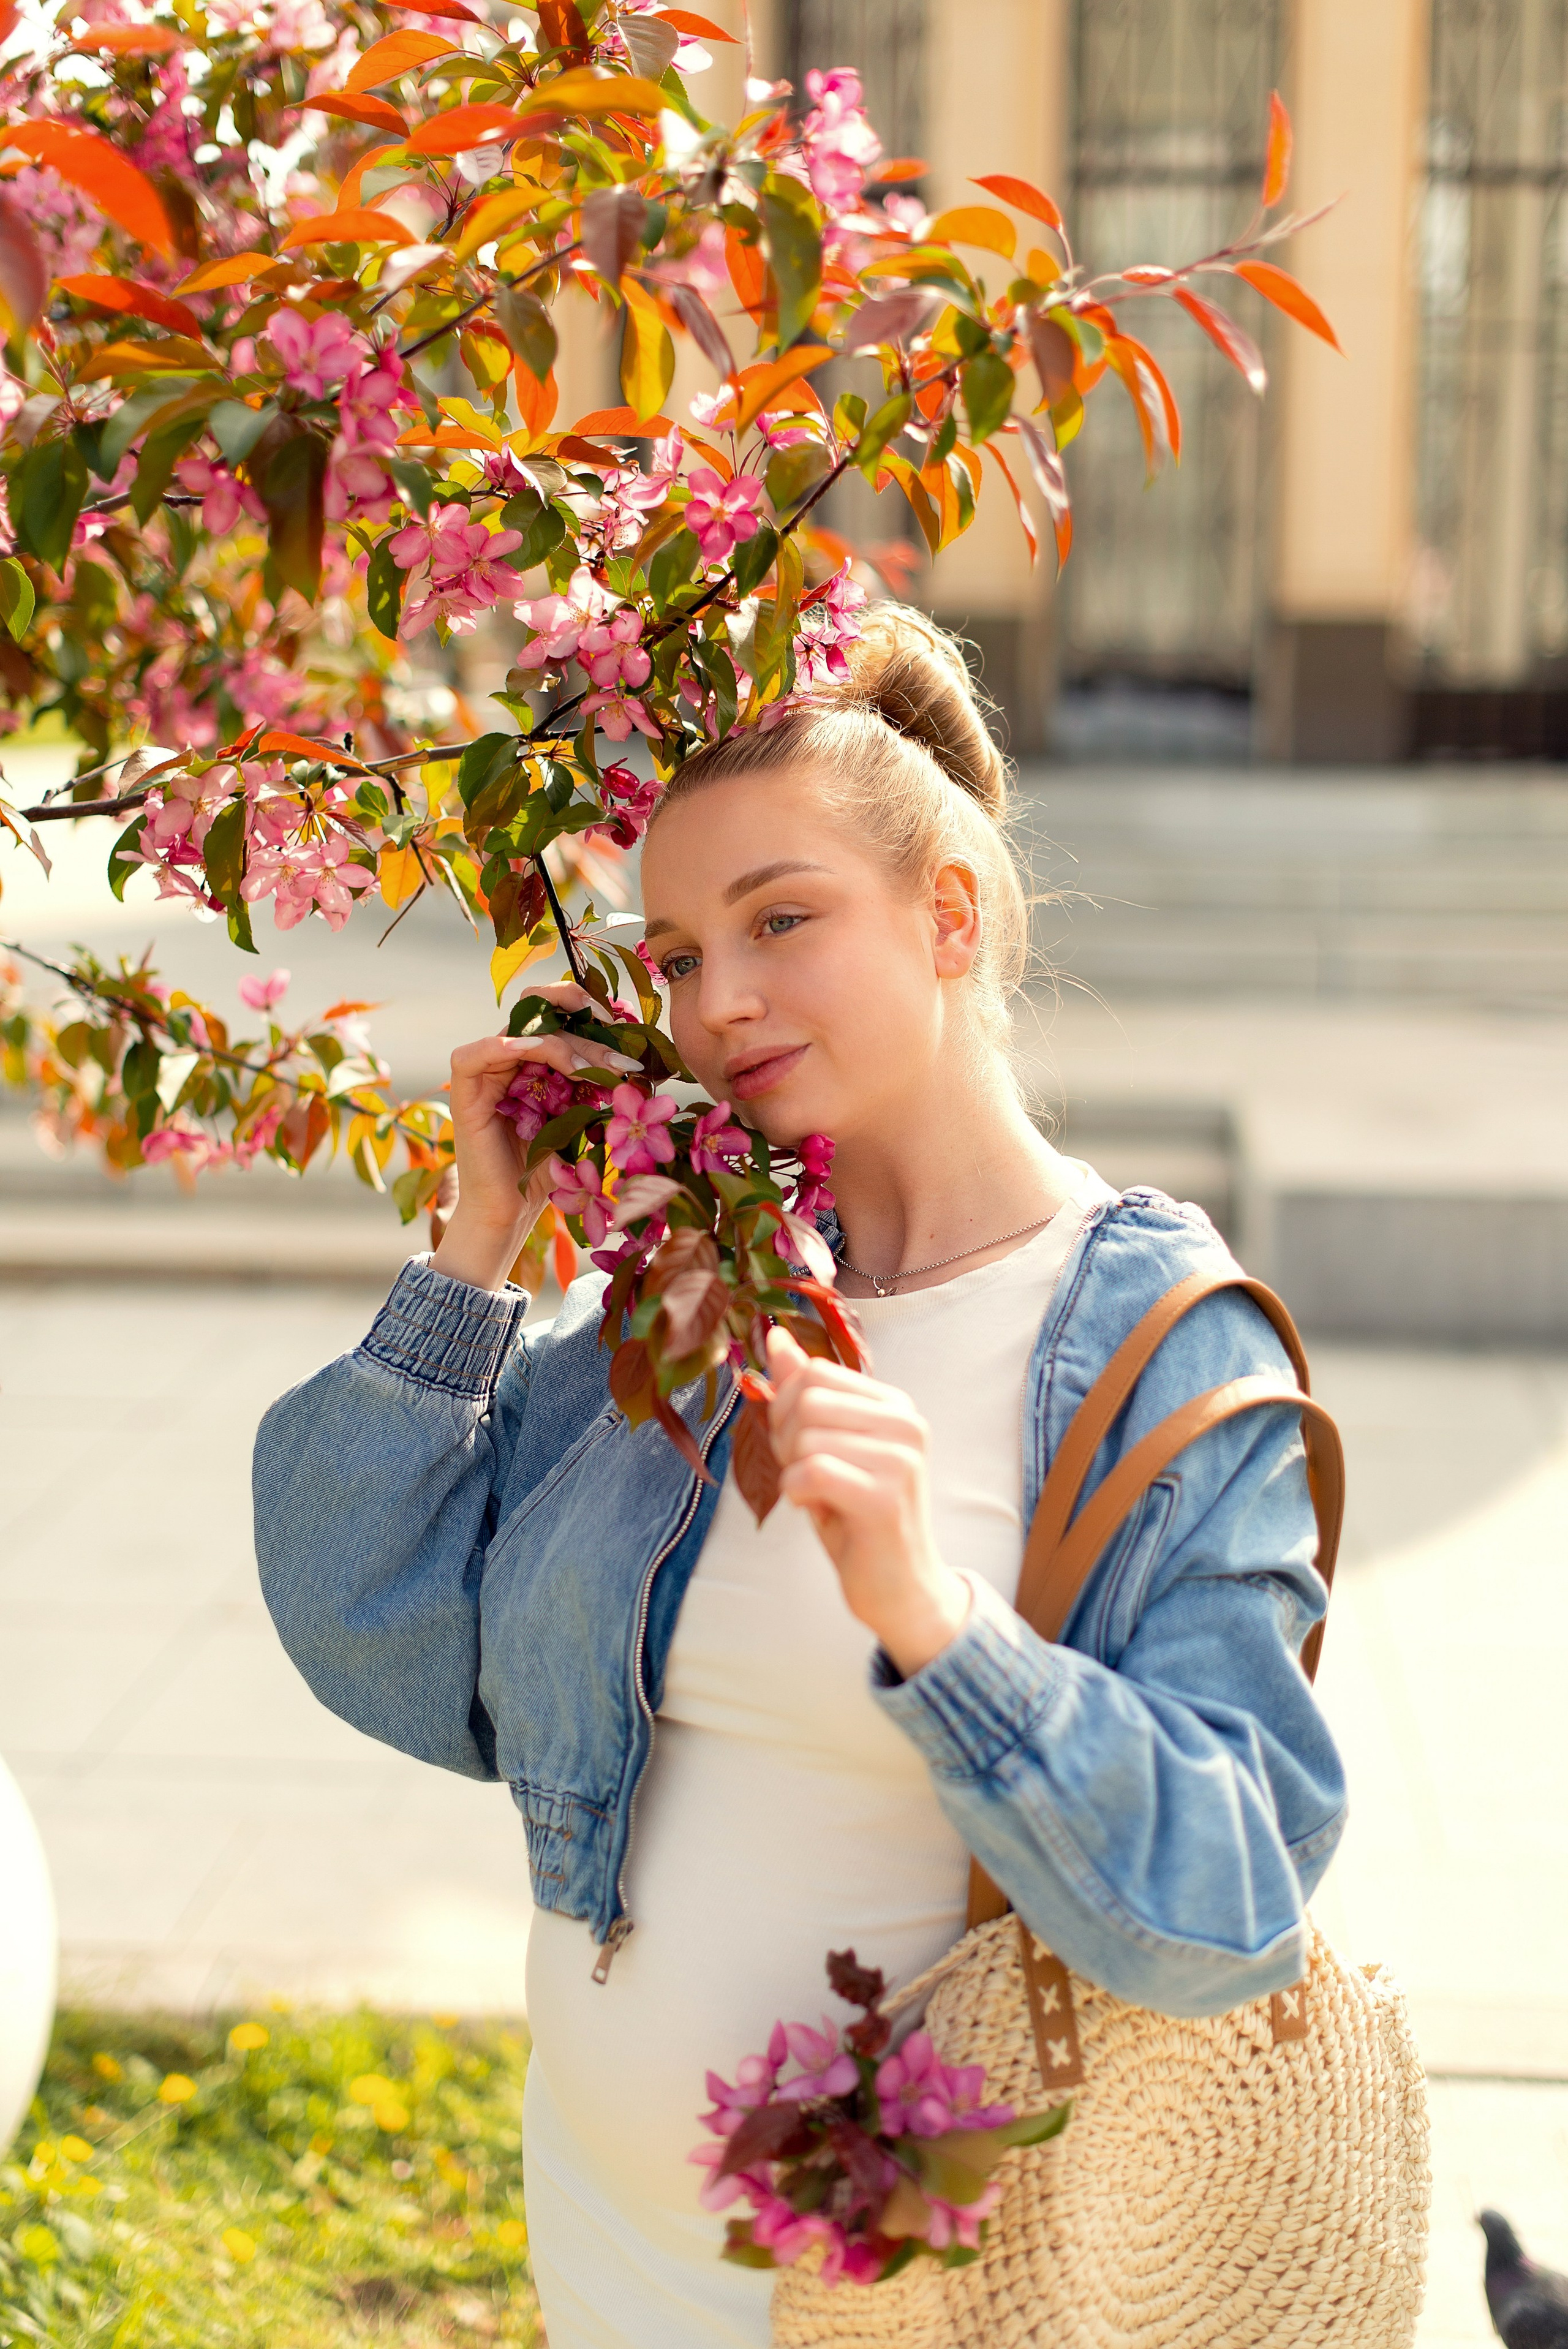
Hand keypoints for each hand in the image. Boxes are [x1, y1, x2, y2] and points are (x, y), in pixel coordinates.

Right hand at [432, 984, 642, 1292]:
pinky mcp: (465, 1092)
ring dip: (564, 1046)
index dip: (588, 1008)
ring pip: (522, 1032)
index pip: (557, 1012)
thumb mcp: (581, 1116)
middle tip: (621, 1056)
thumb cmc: (549, 1170)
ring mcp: (485, 1073)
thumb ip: (593, 1082)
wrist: (513, 1211)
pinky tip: (537, 1052)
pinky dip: (508, 1046)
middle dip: (587, 1027)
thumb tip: (631, 1056)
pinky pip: (477, 1054)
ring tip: (596, 1070)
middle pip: (543, 1015)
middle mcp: (508, 1058)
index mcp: (534, 1059)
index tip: (624, 1026)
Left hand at [764, 1325, 970, 1677]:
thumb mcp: (828, 1446)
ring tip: (817, 1495)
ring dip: (793, 1471)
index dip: (786, 1408)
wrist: (901, 1587)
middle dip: (785, 1440)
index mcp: (895, 1404)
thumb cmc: (857, 1516)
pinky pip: (811, 1473)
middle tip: (806, 1476)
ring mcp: (900, 1459)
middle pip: (805, 1400)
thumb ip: (803, 1392)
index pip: (812, 1372)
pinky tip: (818, 1511)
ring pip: (806, 1436)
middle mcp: (906, 1423)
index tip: (800, 1446)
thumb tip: (774, 1336)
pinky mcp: (885, 1496)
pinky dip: (797, 1494)